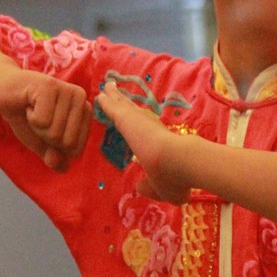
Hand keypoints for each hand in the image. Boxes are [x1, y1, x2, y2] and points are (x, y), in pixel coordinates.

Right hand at [0, 68, 90, 170]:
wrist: (4, 90)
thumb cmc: (26, 114)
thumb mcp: (41, 141)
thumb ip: (54, 156)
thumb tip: (64, 168)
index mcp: (85, 112)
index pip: (76, 149)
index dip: (55, 146)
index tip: (47, 128)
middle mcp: (81, 98)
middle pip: (66, 142)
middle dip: (45, 136)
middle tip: (38, 117)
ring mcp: (67, 90)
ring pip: (54, 132)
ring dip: (36, 126)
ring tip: (33, 109)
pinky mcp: (49, 86)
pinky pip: (42, 121)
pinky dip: (29, 117)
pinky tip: (28, 103)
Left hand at [95, 81, 191, 203]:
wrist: (176, 162)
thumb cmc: (174, 178)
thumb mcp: (162, 189)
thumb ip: (149, 187)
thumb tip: (139, 186)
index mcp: (161, 142)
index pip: (149, 129)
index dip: (141, 124)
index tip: (137, 119)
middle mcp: (151, 127)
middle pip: (135, 111)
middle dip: (126, 104)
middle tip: (118, 95)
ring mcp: (139, 120)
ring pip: (124, 105)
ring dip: (115, 97)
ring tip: (108, 87)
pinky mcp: (126, 118)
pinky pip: (112, 107)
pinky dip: (106, 101)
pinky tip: (99, 94)